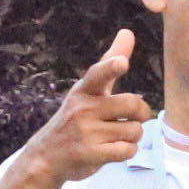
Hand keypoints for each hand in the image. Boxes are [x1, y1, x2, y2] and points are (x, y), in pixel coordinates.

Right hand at [22, 30, 150, 187]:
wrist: (46, 157)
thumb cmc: (74, 119)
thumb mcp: (87, 91)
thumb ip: (109, 63)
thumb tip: (128, 32)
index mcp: (84, 90)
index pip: (98, 74)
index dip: (112, 67)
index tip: (122, 63)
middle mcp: (83, 108)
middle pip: (133, 104)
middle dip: (141, 113)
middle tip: (133, 118)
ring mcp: (86, 132)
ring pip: (134, 130)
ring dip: (132, 136)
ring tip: (115, 137)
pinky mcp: (91, 154)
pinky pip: (128, 150)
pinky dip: (127, 151)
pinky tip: (114, 150)